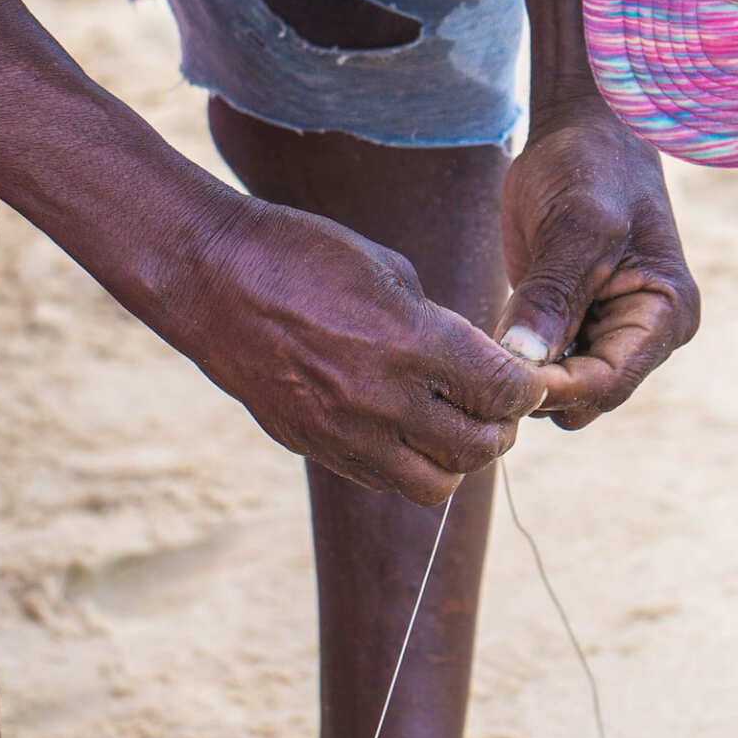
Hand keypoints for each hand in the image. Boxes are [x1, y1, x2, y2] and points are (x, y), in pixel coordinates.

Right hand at [187, 195, 547, 504]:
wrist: (209, 278)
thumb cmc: (301, 254)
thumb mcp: (389, 270)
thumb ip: (440, 326)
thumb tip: (474, 362)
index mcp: (410, 342)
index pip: (504, 393)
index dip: (527, 388)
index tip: (525, 377)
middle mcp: (381, 399)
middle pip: (478, 448)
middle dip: (501, 427)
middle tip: (496, 405)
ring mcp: (343, 432)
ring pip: (433, 484)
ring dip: (455, 459)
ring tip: (451, 425)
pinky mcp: (313, 446)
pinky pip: (381, 479)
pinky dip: (406, 463)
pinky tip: (402, 428)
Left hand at [498, 101, 700, 428]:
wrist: (583, 130)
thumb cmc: (593, 166)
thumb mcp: (578, 224)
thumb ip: (553, 294)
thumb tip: (523, 360)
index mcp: (666, 315)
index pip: (609, 381)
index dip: (556, 389)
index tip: (502, 378)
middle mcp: (643, 334)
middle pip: (586, 396)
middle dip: (538, 389)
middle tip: (478, 365)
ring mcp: (606, 331)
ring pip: (561, 388)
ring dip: (523, 378)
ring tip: (476, 353)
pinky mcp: (571, 322)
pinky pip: (543, 364)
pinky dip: (515, 361)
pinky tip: (481, 341)